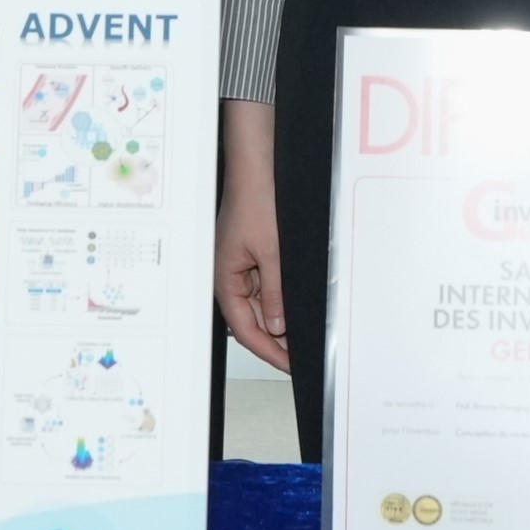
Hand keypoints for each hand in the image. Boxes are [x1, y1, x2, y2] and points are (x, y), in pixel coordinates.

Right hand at [215, 99, 291, 371]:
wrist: (258, 166)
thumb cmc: (255, 199)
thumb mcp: (272, 251)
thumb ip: (275, 290)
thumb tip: (278, 324)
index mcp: (226, 278)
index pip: (244, 328)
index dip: (266, 350)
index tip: (288, 364)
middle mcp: (232, 275)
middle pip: (252, 319)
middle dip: (275, 339)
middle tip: (300, 354)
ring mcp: (244, 265)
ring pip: (262, 304)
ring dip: (280, 318)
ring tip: (303, 334)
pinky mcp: (256, 254)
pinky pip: (267, 285)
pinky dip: (282, 297)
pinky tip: (298, 303)